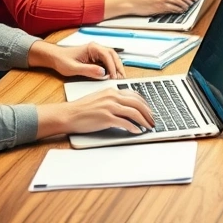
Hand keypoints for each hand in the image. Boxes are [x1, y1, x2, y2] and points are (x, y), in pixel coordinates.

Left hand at [28, 41, 124, 79]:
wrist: (55, 57)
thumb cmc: (62, 60)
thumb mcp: (73, 68)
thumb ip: (88, 70)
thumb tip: (102, 73)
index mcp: (92, 48)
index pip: (107, 55)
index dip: (112, 66)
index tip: (114, 76)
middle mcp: (96, 48)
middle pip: (113, 55)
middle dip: (118, 66)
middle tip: (122, 77)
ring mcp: (97, 52)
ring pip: (112, 58)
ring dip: (117, 67)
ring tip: (120, 77)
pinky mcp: (96, 58)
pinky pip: (107, 62)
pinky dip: (112, 68)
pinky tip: (112, 75)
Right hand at [37, 89, 154, 137]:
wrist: (68, 114)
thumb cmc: (82, 108)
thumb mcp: (100, 98)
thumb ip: (113, 99)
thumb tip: (126, 106)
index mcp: (112, 91)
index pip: (135, 95)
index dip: (145, 103)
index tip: (150, 110)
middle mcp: (112, 97)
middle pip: (138, 103)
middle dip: (148, 113)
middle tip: (153, 120)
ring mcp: (110, 107)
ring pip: (134, 113)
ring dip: (144, 121)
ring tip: (149, 126)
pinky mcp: (106, 118)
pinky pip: (125, 123)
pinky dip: (133, 127)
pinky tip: (137, 131)